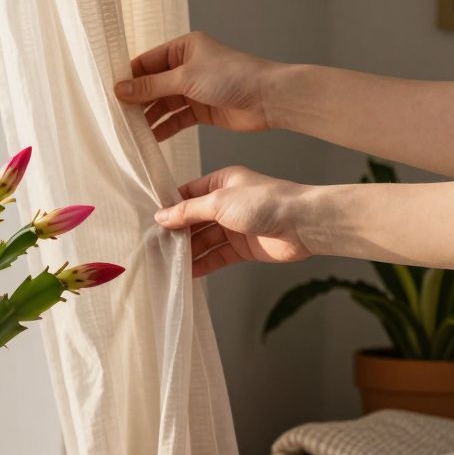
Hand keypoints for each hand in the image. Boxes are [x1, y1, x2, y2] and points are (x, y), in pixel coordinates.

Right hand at [115, 32, 278, 140]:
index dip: (128, 77)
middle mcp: (186, 66)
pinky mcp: (201, 109)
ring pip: (162, 103)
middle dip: (136, 100)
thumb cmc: (233, 77)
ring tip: (130, 131)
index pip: (146, 62)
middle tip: (116, 117)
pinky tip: (150, 139)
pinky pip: (175, 118)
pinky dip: (164, 127)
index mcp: (183, 48)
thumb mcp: (186, 78)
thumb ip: (151, 86)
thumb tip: (120, 89)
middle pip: (152, 84)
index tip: (109, 94)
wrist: (269, 99)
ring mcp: (193, 89)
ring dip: (148, 117)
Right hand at [156, 166, 313, 276]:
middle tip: (154, 246)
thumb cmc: (266, 202)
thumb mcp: (219, 200)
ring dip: (187, 251)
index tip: (150, 221)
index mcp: (222, 182)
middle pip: (194, 220)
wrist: (303, 224)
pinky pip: (216, 257)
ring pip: (204, 240)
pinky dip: (202, 265)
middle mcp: (227, 204)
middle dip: (176, 233)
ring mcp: (235, 227)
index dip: (170, 207)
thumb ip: (188, 211)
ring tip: (166, 262)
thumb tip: (162, 217)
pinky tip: (187, 272)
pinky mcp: (243, 248)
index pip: (187, 194)